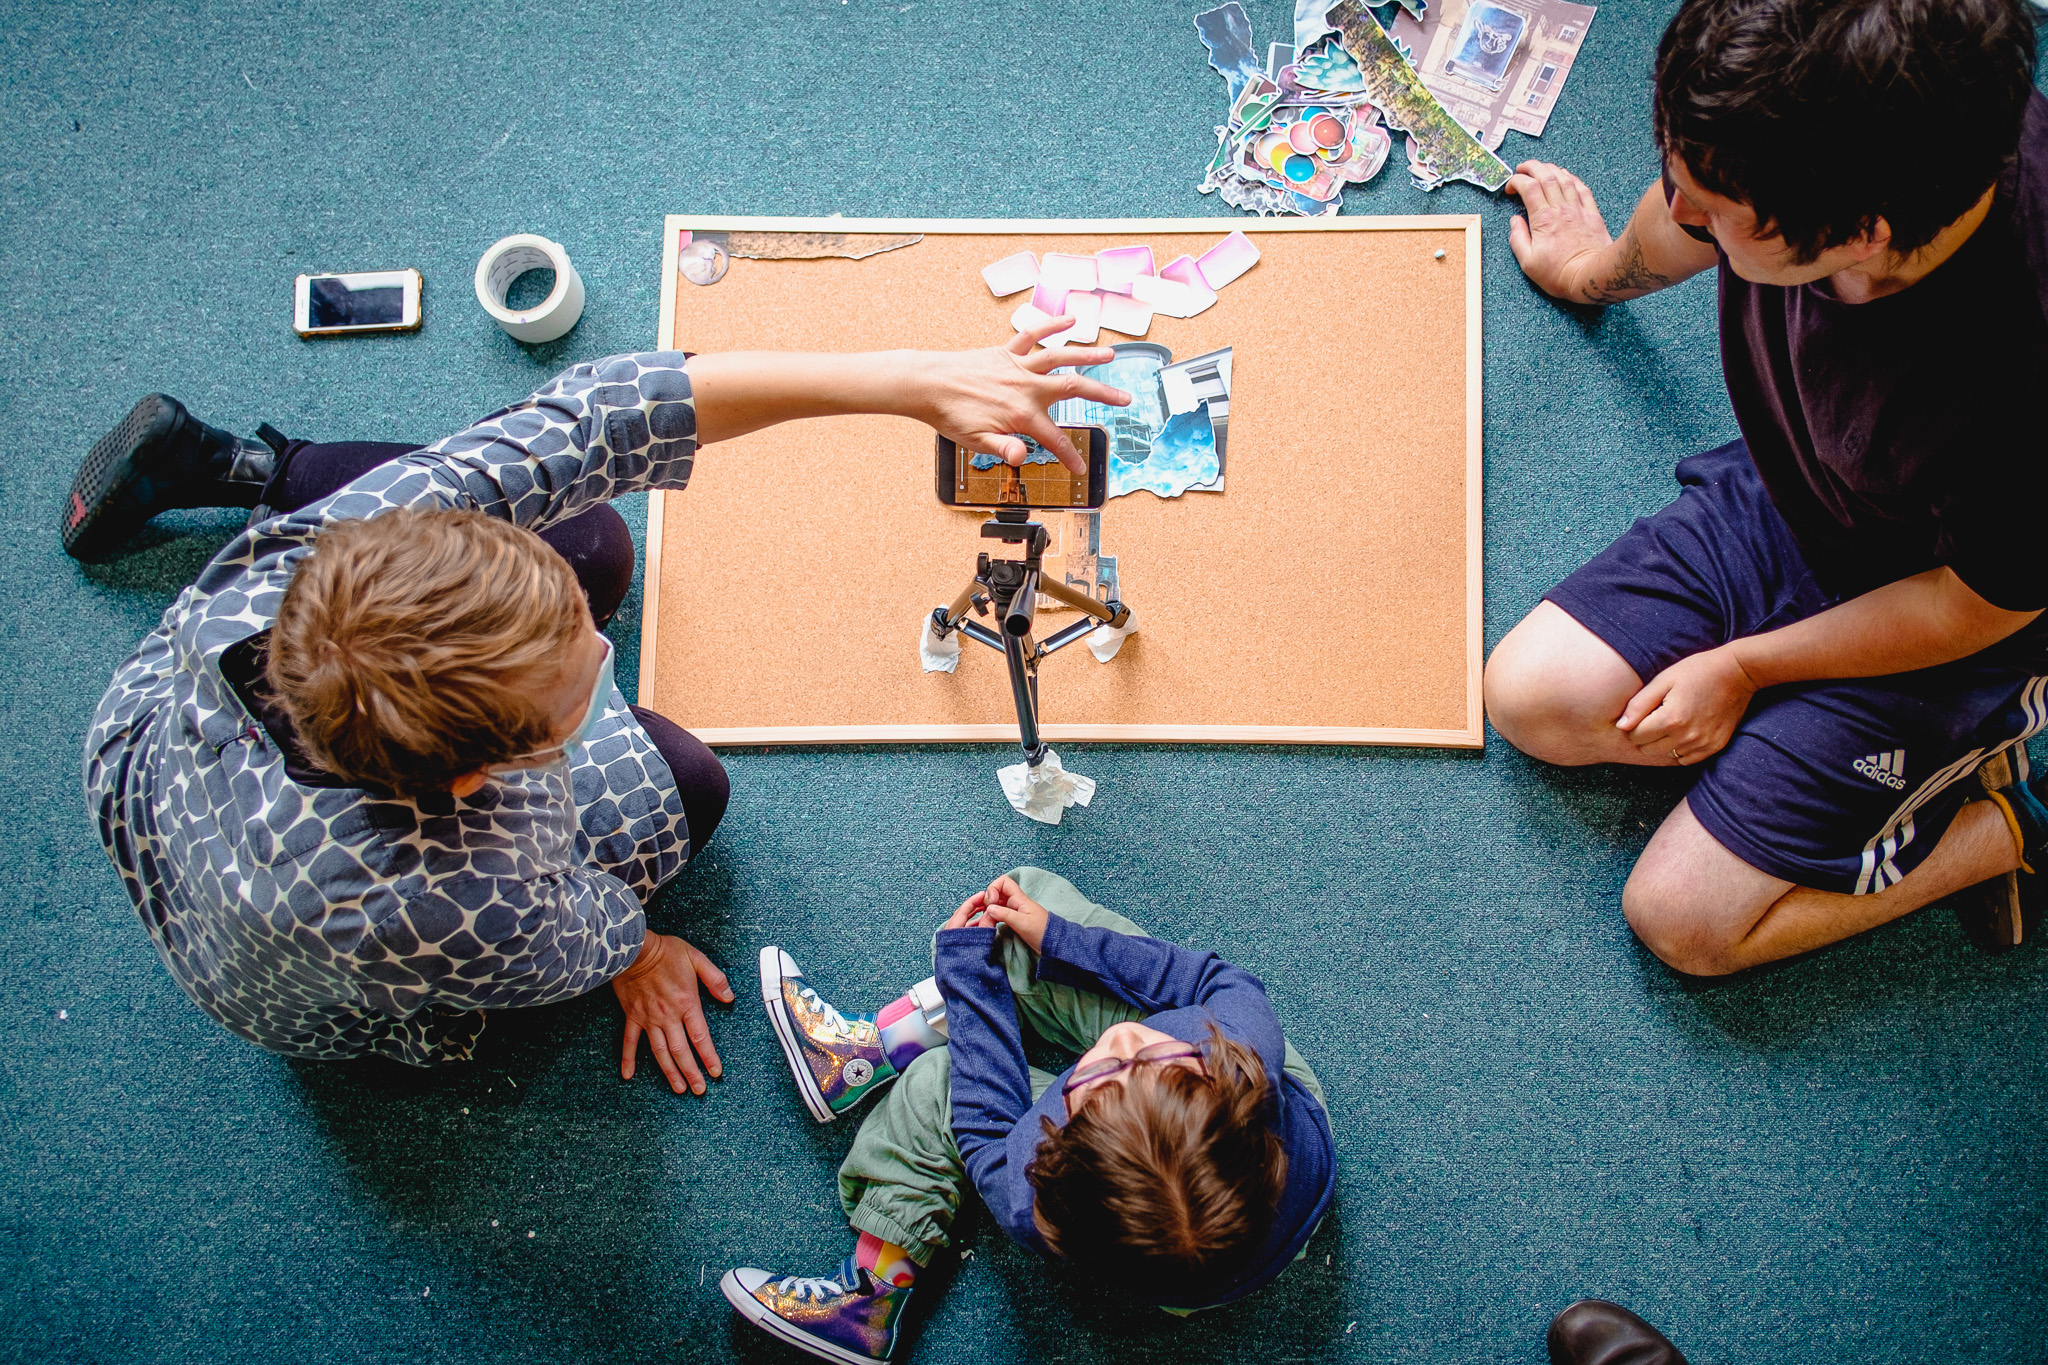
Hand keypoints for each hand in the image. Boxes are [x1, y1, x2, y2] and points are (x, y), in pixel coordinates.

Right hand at [610, 931, 734, 1094]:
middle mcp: (668, 1016)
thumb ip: (715, 979)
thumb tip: (729, 997)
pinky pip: (629, 1041)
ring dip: (669, 1072)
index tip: (715, 1072)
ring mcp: (648, 1019)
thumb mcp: (696, 958)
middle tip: (699, 1090)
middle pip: (681, 1051)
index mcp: (686, 1003)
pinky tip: (628, 1075)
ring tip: (678, 1088)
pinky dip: (628, 1059)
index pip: (700, 1037)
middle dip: (691, 1072)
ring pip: (660, 1052)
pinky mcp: (632, 1016)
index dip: (709, 1057)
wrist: (633, 949)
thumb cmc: (665, 951)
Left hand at [896, 319, 1130, 473]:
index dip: (1069, 457)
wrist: (927, 385)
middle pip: (1074, 388)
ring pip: (1060, 357)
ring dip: (1088, 354)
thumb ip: (1004, 448)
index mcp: (1021, 414)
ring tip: (1110, 354)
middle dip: (1103, 394)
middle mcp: (1025, 387)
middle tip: (1126, 398)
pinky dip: (1051, 325)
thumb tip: (1024, 457)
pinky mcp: (1005, 352)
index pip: (1054, 439)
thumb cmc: (950, 415)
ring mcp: (1017, 366)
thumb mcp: (976, 442)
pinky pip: (1032, 335)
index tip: (1079, 469)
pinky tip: (1070, 320)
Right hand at [973, 875, 1049, 954]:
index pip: (1003, 882)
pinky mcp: (1012, 920)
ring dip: (988, 911)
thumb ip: (1005, 914)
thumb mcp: (1023, 923)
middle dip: (988, 902)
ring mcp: (1013, 911)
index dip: (993, 888)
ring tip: (987, 922)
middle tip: (987, 915)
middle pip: (996, 893)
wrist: (1052, 943)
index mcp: (1019, 898)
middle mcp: (1015, 902)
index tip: (991, 902)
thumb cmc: (1042, 931)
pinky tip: (990, 925)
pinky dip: (992, 917)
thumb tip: (988, 908)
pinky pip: (998, 914)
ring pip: (995, 904)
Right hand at [1506, 161, 1615, 301]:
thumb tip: (1515, 221)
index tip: (1510, 188)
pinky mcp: (1592, 213)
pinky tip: (1566, 176)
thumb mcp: (1528, 263)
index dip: (1516, 182)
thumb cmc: (1559, 273)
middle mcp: (1560, 209)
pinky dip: (1572, 178)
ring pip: (1564, 179)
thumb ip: (1517, 239)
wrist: (1590, 276)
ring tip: (1542, 168)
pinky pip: (1582, 188)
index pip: (1528, 188)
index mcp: (1542, 219)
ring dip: (1551, 169)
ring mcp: (1577, 209)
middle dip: (1532, 167)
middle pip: (1546, 176)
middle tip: (1522, 168)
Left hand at [1616, 646, 1760, 765]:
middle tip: (1657, 717)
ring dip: (1664, 744)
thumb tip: (1621, 726)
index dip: (1634, 725)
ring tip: (1673, 722)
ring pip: (1667, 756)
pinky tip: (1685, 731)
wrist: (1738, 672)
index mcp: (1671, 719)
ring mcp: (1703, 744)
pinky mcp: (1716, 746)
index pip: (1636, 737)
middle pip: (1649, 750)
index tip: (1644, 713)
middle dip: (1646, 736)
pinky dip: (1681, 749)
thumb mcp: (1664, 680)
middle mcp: (1687, 736)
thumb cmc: (1697, 671)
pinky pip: (1687, 759)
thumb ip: (1639, 704)